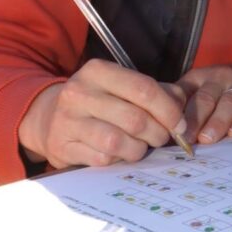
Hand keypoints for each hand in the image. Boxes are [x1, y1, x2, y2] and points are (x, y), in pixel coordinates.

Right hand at [18, 58, 187, 169]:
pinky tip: (118, 154)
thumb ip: (157, 91)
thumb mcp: (122, 86)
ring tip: (141, 147)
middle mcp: (79, 92)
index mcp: (98, 71)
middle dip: (157, 133)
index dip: (169, 110)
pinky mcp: (61, 147)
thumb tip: (183, 106)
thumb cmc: (98, 101)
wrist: (48, 117)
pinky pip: (101, 159)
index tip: (181, 124)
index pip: (144, 89)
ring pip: (118, 142)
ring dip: (138, 149)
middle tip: (163, 138)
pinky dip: (117, 160)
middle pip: (134, 118)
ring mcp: (67, 121)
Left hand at [177, 61, 231, 144]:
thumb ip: (180, 107)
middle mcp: (219, 79)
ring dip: (219, 122)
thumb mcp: (196, 89)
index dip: (178, 113)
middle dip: (197, 119)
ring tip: (209, 138)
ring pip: (229, 103)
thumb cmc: (217, 91)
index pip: (185, 93)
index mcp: (199, 78)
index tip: (172, 131)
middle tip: (189, 138)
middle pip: (207, 98)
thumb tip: (161, 133)